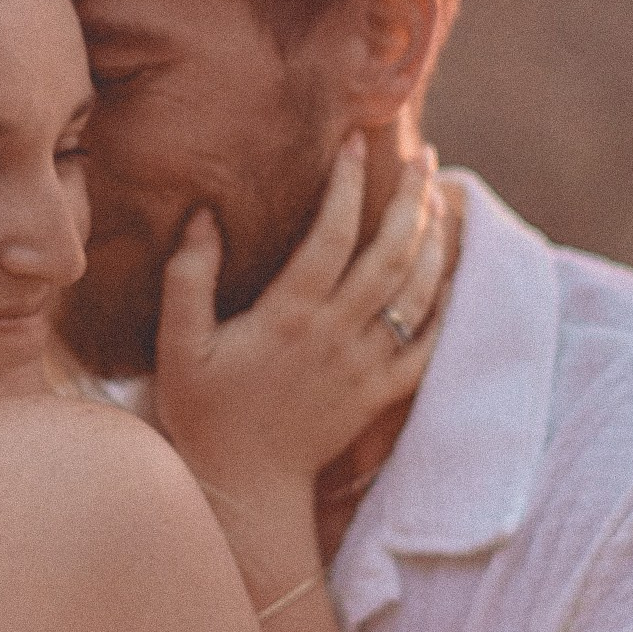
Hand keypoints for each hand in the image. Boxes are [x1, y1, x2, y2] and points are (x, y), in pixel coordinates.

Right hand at [153, 133, 447, 509]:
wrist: (245, 486)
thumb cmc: (204, 411)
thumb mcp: (179, 344)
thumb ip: (189, 277)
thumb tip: (203, 215)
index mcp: (288, 317)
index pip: (330, 237)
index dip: (346, 187)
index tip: (354, 145)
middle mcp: (336, 336)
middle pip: (391, 256)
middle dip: (411, 199)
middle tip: (423, 154)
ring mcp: (364, 365)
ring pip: (418, 293)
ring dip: (435, 241)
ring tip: (440, 197)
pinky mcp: (381, 392)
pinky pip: (429, 344)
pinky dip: (447, 305)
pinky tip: (453, 271)